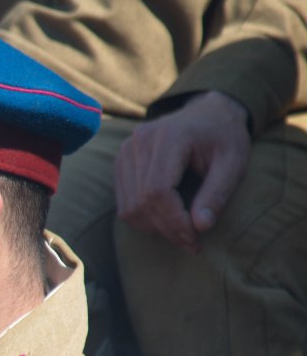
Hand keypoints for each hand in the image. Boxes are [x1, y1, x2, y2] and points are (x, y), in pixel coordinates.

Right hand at [114, 90, 251, 251]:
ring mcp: (126, 151)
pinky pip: (124, 203)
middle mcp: (139, 141)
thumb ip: (217, 193)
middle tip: (191, 242)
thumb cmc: (224, 138)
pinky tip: (167, 221)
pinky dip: (144, 219)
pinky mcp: (121, 162)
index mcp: (169, 136)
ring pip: (129, 207)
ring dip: (154, 228)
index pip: (157, 191)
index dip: (174, 220)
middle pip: (141, 202)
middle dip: (166, 229)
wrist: (208, 113)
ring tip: (181, 233)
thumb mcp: (234, 163)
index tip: (195, 238)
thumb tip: (200, 227)